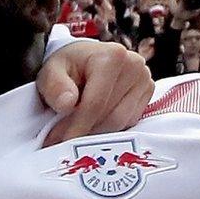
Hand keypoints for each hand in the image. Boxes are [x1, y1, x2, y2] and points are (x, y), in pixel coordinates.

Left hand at [39, 39, 154, 145]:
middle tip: (63, 141)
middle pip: (111, 116)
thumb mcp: (51, 71)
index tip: (61, 142)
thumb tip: (67, 104)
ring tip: (75, 131)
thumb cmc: (67, 65)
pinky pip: (128, 122)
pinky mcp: (148, 93)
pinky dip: (108, 128)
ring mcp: (145, 80)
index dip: (77, 126)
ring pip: (120, 122)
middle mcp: (135, 65)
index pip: (96, 103)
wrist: (83, 58)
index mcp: (112, 57)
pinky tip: (93, 123)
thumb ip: (55, 86)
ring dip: (96, 132)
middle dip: (85, 132)